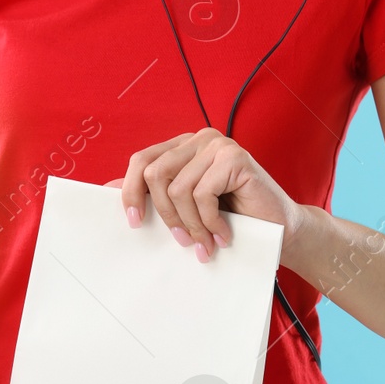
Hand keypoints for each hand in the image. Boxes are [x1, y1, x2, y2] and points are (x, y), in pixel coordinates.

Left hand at [110, 127, 308, 262]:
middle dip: (165, 214)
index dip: (131, 192)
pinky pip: (202, 194)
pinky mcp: (235, 158)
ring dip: (190, 225)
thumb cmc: (232, 220)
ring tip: (205, 243)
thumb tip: (104, 189)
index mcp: (182, 147)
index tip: (135, 223)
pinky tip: (224, 234)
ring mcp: (218, 145)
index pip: (141, 161)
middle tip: (181, 241)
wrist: (280, 229)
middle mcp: (198, 139)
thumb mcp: (185, 208)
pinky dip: (210, 221)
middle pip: (155, 173)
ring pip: (178, 189)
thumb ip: (153, 195)